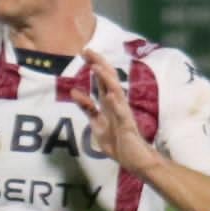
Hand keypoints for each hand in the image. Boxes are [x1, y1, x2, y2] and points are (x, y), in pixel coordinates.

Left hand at [79, 47, 157, 172]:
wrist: (135, 160)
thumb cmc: (118, 141)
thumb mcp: (97, 123)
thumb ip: (87, 108)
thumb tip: (74, 91)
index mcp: (109, 103)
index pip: (101, 80)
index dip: (94, 65)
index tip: (84, 52)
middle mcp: (117, 104)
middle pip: (108, 79)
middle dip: (98, 64)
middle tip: (87, 50)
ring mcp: (123, 113)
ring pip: (115, 92)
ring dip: (105, 79)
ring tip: (96, 67)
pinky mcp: (127, 126)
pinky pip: (121, 113)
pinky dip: (115, 103)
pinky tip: (110, 94)